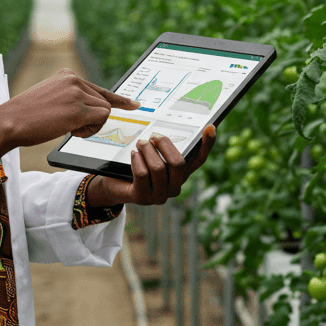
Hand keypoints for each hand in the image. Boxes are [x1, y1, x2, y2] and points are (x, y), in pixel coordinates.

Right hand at [0, 68, 139, 155]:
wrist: (11, 122)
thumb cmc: (27, 116)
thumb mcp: (51, 98)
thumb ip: (72, 98)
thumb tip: (96, 108)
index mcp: (67, 75)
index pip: (99, 88)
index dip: (118, 99)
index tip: (134, 104)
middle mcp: (74, 80)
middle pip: (103, 102)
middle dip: (94, 119)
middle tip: (73, 128)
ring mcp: (77, 93)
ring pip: (104, 112)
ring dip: (91, 126)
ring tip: (68, 127)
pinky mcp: (78, 109)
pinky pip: (100, 120)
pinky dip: (89, 130)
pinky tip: (70, 130)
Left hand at [84, 126, 216, 207]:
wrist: (115, 184)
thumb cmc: (139, 165)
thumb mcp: (154, 155)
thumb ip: (163, 147)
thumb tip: (166, 129)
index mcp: (181, 174)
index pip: (199, 159)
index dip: (207, 144)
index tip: (210, 127)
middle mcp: (175, 187)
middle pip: (178, 163)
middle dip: (164, 145)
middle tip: (152, 136)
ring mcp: (160, 195)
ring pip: (158, 168)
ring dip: (147, 151)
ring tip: (140, 143)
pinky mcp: (143, 198)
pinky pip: (142, 174)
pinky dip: (137, 161)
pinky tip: (134, 155)